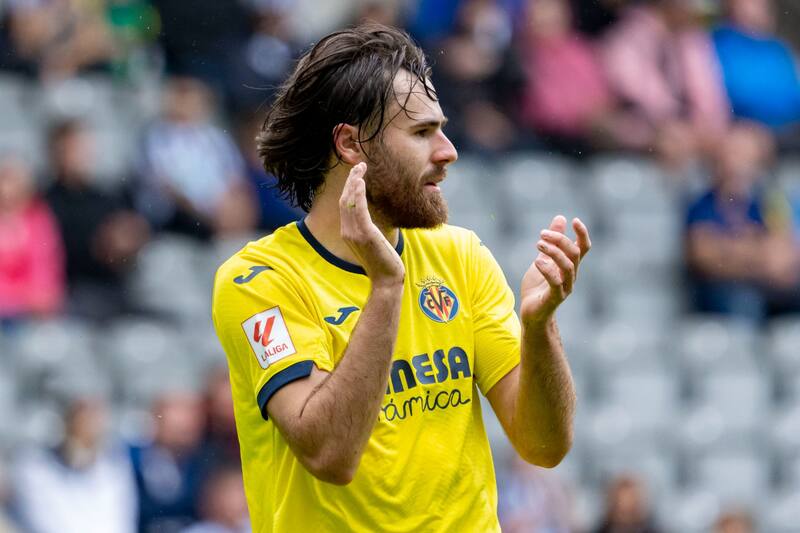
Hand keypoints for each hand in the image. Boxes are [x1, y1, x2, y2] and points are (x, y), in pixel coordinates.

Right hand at [339, 162, 404, 286]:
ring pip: (349, 201)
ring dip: (354, 182)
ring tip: (361, 168)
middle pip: (344, 199)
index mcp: (347, 232)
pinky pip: (358, 210)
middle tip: (359, 165)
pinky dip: (358, 194)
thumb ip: (367, 229)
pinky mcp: (365, 234)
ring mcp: (354, 233)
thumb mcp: (372, 242)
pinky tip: (361, 182)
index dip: (349, 187)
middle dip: (351, 180)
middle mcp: (347, 231)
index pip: (345, 205)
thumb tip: (372, 219)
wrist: (386, 280)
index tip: (357, 175)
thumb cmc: (382, 262)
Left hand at [519, 215, 590, 326]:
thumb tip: (560, 218)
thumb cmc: (538, 287)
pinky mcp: (555, 298)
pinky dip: (547, 270)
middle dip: (560, 240)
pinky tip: (537, 262)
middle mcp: (571, 276)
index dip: (582, 234)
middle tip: (542, 234)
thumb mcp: (543, 258)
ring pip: (568, 266)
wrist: (531, 313)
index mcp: (570, 266)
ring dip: (553, 252)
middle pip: (574, 253)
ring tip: (538, 243)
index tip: (574, 220)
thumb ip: (551, 242)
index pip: (583, 248)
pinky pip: (556, 283)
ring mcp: (565, 287)